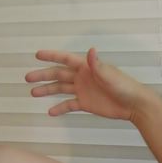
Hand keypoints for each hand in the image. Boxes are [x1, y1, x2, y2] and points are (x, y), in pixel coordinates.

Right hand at [26, 48, 146, 121]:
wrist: (134, 105)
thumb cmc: (125, 87)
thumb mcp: (110, 76)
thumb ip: (97, 65)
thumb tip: (91, 50)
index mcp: (87, 67)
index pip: (65, 59)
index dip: (51, 56)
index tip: (37, 54)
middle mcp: (82, 77)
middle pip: (58, 74)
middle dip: (43, 75)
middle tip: (27, 78)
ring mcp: (83, 90)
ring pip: (61, 89)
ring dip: (47, 90)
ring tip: (33, 93)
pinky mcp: (86, 103)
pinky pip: (69, 105)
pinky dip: (60, 108)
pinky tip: (50, 112)